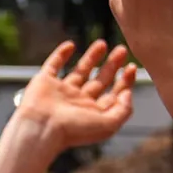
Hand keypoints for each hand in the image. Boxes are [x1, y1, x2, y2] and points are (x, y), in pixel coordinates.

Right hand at [11, 41, 136, 150]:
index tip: (132, 67)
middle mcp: (78, 103)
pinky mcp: (45, 82)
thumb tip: (128, 92)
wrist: (41, 127)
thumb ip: (123, 110)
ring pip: (79, 71)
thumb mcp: (108, 125)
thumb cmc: (73, 130)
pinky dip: (61, 54)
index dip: (125, 81)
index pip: (113, 95)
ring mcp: (61, 92)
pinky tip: (71, 45)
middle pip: (99, 81)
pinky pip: (53, 65)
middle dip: (112, 65)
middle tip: (122, 50)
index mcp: (93, 113)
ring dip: (91, 57)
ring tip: (103, 43)